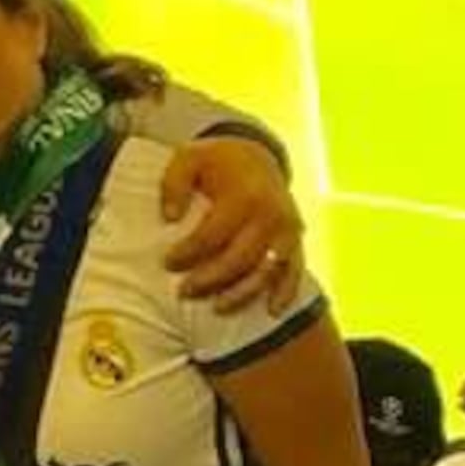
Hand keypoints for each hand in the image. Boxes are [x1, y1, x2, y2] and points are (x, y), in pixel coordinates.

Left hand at [162, 135, 304, 313]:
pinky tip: (271, 311)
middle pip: (240, 258)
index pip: (213, 234)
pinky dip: (285, 292)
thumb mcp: (188, 158)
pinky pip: (294, 270)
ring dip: (242, 293)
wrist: (257, 154)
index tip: (167, 263)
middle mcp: (270, 215)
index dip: (189, 252)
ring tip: (216, 307)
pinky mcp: (297, 239)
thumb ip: (174, 183)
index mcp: (243, 195)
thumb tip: (168, 216)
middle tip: (184, 291)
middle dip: (210, 279)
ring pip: (266, 271)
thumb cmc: (216, 159)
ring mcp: (287, 229)